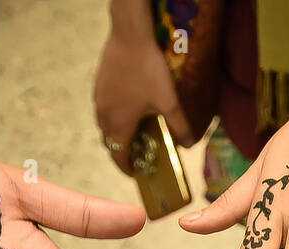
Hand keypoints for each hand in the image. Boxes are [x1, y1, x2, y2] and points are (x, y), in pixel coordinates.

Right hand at [93, 3, 192, 175]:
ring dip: (116, 133)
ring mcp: (98, 99)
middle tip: (139, 154)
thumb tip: (190, 145)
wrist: (129, 35)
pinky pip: (103, 109)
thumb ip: (180, 126)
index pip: (118, 156)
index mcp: (120, 124)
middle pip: (109, 143)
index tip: (136, 173)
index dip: (127, 168)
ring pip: (104, 125)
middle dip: (122, 152)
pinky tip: (129, 107)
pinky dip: (113, 117)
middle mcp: (104, 115)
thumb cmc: (149, 70)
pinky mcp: (98, 85)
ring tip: (135, 132)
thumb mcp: (170, 102)